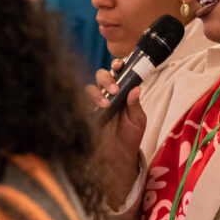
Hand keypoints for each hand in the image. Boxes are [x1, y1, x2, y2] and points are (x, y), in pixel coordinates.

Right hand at [85, 59, 146, 206]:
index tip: (119, 65)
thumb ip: (135, 104)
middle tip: (115, 90)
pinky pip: (80, 103)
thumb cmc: (131, 134)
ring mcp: (95, 102)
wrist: (120, 154)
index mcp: (122, 90)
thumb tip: (136, 89)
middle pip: (101, 75)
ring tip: (106, 105)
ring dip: (97, 93)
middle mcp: (107, 93)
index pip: (118, 72)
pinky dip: (85, 103)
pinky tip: (93, 110)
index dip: (117, 65)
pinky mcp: (86, 113)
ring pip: (90, 88)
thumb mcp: (138, 119)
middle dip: (106, 78)